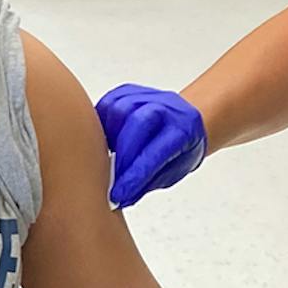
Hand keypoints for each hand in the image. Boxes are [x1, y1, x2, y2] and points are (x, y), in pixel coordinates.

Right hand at [96, 84, 206, 207]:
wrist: (187, 119)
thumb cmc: (181, 148)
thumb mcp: (173, 171)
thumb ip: (149, 181)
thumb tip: (122, 196)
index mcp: (184, 129)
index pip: (156, 152)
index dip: (135, 175)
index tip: (119, 194)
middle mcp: (166, 107)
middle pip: (138, 123)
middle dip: (121, 155)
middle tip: (110, 179)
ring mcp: (145, 96)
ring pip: (118, 110)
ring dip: (107, 137)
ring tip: (105, 157)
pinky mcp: (126, 91)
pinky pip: (106, 105)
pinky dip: (99, 123)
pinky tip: (101, 140)